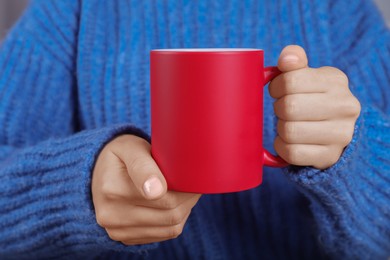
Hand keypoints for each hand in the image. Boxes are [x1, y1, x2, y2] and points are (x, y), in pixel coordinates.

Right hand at [92, 135, 200, 244]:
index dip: (184, 189)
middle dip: (187, 198)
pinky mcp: (125, 238)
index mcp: (112, 189)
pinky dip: (174, 220)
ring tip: (185, 192)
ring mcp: (117, 230)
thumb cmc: (121, 155)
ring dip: (184, 210)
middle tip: (193, 182)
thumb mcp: (130, 148)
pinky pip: (163, 235)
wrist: (98, 172)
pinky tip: (173, 204)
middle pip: (169, 213)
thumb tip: (157, 191)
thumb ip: (142, 165)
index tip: (189, 177)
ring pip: (170, 227)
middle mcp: (111, 214)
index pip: (163, 197)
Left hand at [269, 45, 360, 168]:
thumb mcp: (307, 76)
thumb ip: (294, 62)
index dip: (276, 87)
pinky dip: (283, 147)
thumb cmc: (312, 99)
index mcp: (335, 81)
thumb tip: (287, 58)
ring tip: (289, 124)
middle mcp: (344, 107)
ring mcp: (340, 134)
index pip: (291, 80)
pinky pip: (291, 153)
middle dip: (279, 109)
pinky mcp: (329, 156)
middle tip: (284, 110)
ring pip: (289, 131)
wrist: (335, 132)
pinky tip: (290, 141)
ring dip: (280, 129)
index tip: (278, 91)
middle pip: (289, 107)